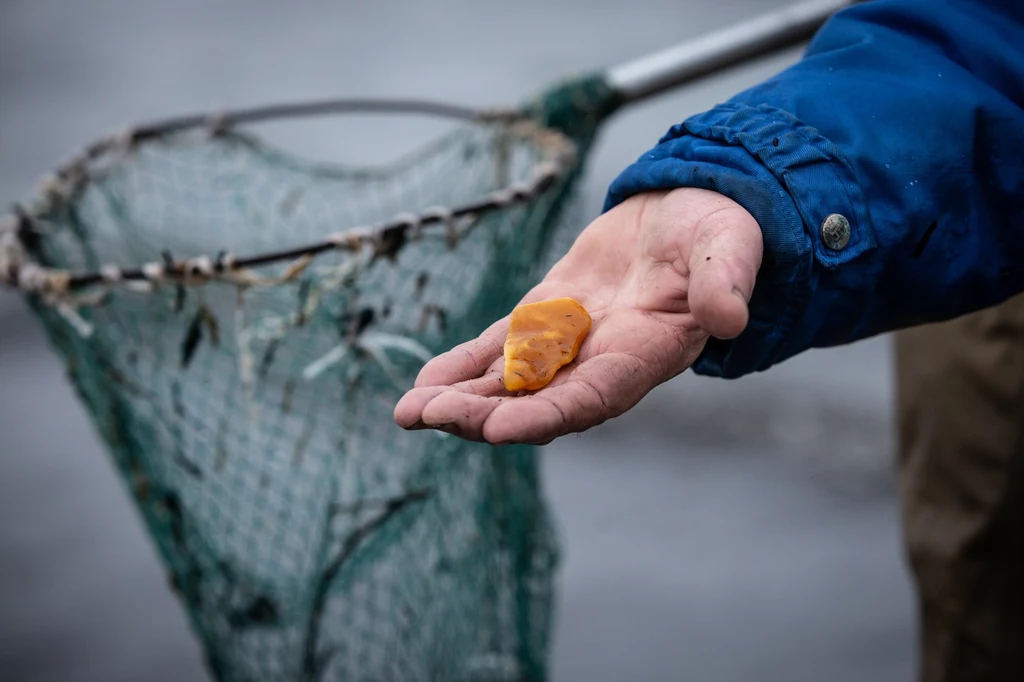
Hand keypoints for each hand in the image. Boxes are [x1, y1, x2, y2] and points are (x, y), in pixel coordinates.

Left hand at [393, 187, 763, 444]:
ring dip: (461, 399)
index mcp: (646, 354)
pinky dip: (463, 366)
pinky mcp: (544, 316)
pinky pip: (498, 349)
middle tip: (431, 417)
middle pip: (538, 401)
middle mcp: (602, 361)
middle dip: (484, 413)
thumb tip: (730, 318)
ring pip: (509, 382)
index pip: (592, 396)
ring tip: (408, 413)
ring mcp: (568, 342)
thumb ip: (724, 282)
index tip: (499, 429)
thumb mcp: (728, 247)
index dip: (547, 415)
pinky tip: (424, 383)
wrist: (688, 210)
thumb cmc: (716, 231)